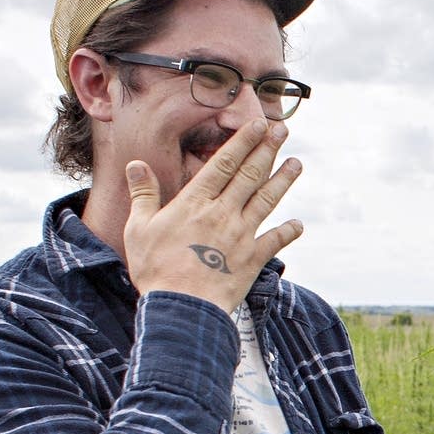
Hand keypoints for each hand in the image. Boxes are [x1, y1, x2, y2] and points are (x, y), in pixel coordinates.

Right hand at [122, 118, 303, 308]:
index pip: (224, 163)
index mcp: (196, 203)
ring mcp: (241, 236)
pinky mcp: (252, 260)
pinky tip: (298, 224)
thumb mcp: (139, 228)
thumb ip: (143, 194)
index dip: (243, 141)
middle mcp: (223, 213)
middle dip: (267, 150)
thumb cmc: (155, 268)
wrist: (182, 308)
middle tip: (282, 130)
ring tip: (297, 163)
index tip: (258, 125)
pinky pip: (275, 241)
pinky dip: (288, 232)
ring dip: (283, 181)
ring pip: (266, 201)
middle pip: (250, 175)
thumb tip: (135, 165)